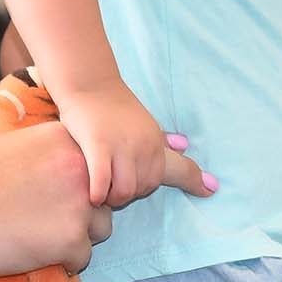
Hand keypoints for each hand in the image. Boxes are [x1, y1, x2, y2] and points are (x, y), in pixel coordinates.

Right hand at [0, 121, 213, 278]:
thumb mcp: (21, 153)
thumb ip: (61, 160)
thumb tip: (94, 183)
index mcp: (72, 142)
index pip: (140, 155)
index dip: (180, 168)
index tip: (210, 182)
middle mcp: (87, 168)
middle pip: (114, 204)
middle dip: (88, 214)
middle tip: (40, 211)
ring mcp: (83, 203)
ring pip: (97, 233)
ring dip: (67, 238)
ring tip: (20, 225)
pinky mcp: (71, 238)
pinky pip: (79, 260)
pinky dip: (54, 259)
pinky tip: (21, 243)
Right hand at [57, 79, 171, 208]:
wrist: (87, 82)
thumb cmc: (110, 105)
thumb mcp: (143, 122)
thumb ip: (161, 138)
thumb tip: (184, 146)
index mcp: (154, 140)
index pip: (167, 173)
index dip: (161, 186)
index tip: (193, 192)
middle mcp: (143, 144)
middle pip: (144, 187)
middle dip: (128, 195)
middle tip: (112, 192)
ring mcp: (122, 145)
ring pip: (125, 190)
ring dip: (113, 199)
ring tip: (101, 196)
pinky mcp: (98, 145)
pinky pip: (102, 183)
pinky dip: (98, 195)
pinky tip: (92, 197)